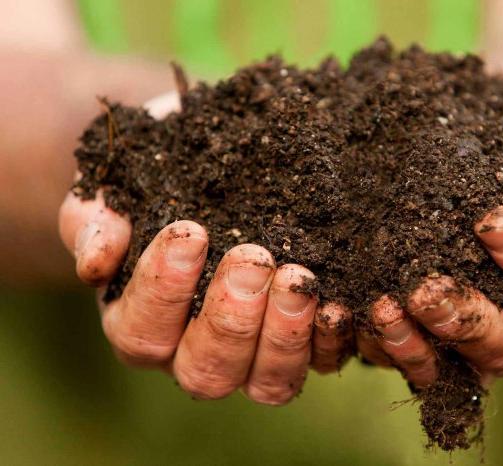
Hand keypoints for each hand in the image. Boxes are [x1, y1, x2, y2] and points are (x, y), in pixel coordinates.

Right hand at [58, 93, 352, 402]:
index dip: (163, 289)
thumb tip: (96, 262)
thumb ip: (95, 225)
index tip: (190, 231)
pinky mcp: (300, 347)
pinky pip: (320, 364)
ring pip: (266, 382)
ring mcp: (252, 358)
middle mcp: (193, 353)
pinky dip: (331, 340)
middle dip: (231, 317)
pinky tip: (338, 301)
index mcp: (141, 324)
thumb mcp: (113, 196)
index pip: (143, 330)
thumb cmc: (153, 193)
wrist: (205, 182)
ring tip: (298, 277)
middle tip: (253, 259)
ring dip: (284, 334)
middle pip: (207, 370)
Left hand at [364, 74, 502, 386]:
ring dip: (421, 343)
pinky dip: (391, 345)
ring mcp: (501, 346)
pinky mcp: (453, 347)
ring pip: (465, 366)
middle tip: (423, 289)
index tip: (491, 223)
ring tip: (382, 309)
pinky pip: (423, 362)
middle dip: (469, 320)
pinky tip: (358, 316)